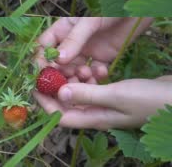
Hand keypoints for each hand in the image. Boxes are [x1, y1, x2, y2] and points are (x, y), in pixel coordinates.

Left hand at [34, 77, 171, 128]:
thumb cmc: (150, 100)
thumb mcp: (116, 95)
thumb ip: (87, 95)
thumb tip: (60, 94)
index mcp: (94, 119)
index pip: (59, 116)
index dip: (44, 103)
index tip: (34, 84)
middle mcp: (97, 114)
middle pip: (66, 104)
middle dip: (57, 86)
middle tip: (52, 68)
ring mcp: (106, 105)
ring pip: (79, 93)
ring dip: (75, 79)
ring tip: (78, 65)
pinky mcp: (114, 95)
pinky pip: (93, 87)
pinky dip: (90, 77)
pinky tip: (95, 67)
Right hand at [36, 17, 151, 83]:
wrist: (138, 11)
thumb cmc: (110, 10)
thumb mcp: (89, 22)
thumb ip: (74, 40)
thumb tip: (58, 60)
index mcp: (62, 30)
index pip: (44, 47)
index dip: (41, 61)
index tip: (43, 75)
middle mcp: (70, 43)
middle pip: (58, 63)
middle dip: (60, 74)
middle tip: (65, 83)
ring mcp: (86, 51)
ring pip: (75, 70)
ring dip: (78, 76)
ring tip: (86, 74)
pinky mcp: (101, 59)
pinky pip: (93, 72)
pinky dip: (95, 76)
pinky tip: (102, 72)